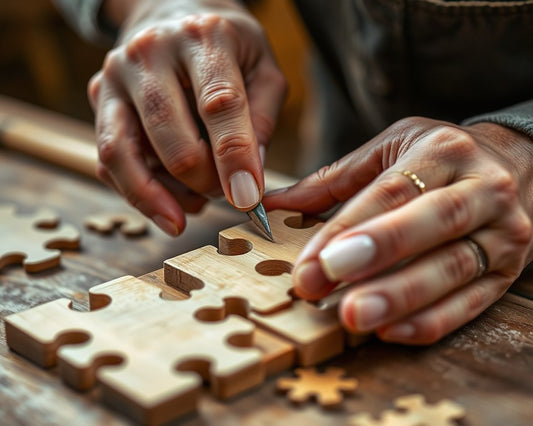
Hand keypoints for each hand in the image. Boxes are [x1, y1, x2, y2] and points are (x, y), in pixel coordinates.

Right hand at [88, 0, 285, 234]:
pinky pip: (107, 160)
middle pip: (170, 136)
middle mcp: (151, 52)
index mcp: (203, 38)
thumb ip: (262, 119)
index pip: (219, 104)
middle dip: (202, 180)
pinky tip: (167, 200)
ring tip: (185, 215)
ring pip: (121, 153)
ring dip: (156, 197)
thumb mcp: (263, 69)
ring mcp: (116, 75)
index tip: (247, 198)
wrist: (173, 12)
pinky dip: (137, 191)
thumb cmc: (226, 48)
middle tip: (225, 194)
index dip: (234, 157)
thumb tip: (249, 178)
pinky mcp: (98, 97)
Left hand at [264, 117, 532, 343]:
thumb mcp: (391, 150)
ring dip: (401, 297)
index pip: (391, 191)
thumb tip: (273, 203)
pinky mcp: (509, 271)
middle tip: (327, 283)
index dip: (347, 228)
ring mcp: (503, 232)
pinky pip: (472, 301)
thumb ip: (334, 180)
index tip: (309, 262)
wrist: (517, 164)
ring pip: (454, 267)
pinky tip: (390, 331)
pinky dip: (432, 321)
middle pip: (432, 221)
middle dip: (378, 254)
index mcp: (444, 151)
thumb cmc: (439, 159)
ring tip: (354, 316)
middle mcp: (482, 188)